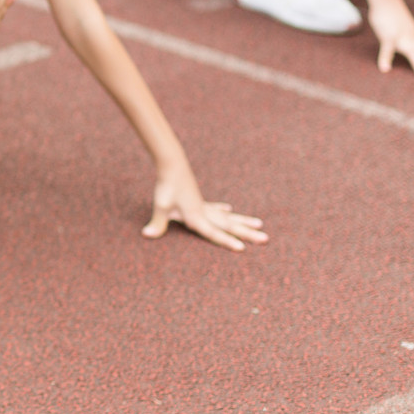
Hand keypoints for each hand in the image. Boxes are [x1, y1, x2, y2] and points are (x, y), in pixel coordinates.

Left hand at [144, 163, 266, 251]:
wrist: (172, 164)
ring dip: (242, 221)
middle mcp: (204, 212)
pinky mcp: (198, 198)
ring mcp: (203, 204)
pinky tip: (229, 209)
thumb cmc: (167, 186)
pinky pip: (214, 207)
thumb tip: (147, 235)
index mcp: (196, 216)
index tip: (243, 248)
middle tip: (266, 239)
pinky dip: (223, 210)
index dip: (227, 241)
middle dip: (248, 233)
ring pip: (227, 216)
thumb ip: (157, 223)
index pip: (214, 233)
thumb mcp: (161, 205)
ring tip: (259, 224)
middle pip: (229, 225)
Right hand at [368, 0, 413, 78]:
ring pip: (411, 52)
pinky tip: (385, 69)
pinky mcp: (387, 36)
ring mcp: (401, 37)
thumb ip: (409, 34)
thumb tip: (412, 41)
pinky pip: (386, 49)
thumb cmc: (393, 13)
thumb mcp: (405, 26)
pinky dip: (385, 59)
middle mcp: (412, 37)